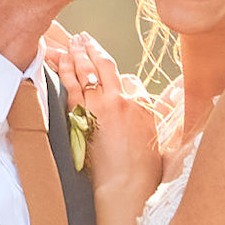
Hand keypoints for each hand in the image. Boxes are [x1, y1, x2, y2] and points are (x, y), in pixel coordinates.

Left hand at [42, 23, 160, 194]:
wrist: (125, 187)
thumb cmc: (143, 172)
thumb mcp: (159, 139)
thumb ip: (156, 115)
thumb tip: (165, 99)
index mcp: (144, 105)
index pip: (131, 81)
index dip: (122, 80)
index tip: (114, 80)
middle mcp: (122, 100)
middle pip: (105, 65)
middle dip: (93, 48)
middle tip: (83, 37)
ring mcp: (100, 106)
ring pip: (86, 70)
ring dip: (77, 53)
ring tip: (71, 41)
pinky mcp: (81, 116)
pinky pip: (70, 85)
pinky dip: (64, 69)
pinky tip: (59, 59)